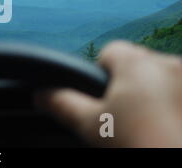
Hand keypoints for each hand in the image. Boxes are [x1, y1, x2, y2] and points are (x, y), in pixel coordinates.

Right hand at [35, 41, 181, 147]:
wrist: (177, 160)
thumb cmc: (140, 145)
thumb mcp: (93, 126)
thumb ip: (63, 103)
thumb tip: (40, 94)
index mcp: (137, 64)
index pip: (110, 53)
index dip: (101, 76)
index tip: (106, 102)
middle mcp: (170, 63)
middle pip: (137, 64)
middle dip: (130, 85)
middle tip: (128, 119)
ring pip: (162, 77)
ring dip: (156, 93)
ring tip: (153, 126)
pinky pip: (178, 88)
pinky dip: (174, 101)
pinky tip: (171, 126)